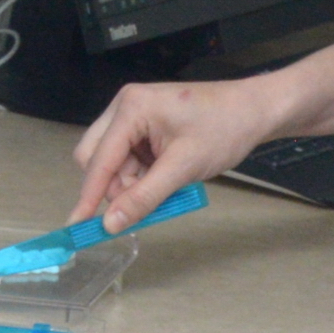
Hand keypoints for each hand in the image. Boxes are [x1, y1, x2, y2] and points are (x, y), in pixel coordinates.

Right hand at [67, 79, 285, 231]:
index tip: (77, 225)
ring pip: (113, 162)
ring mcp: (135, 115)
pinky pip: (129, 159)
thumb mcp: (184, 168)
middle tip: (142, 203)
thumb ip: (144, 197)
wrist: (256, 110)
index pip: (98, 159)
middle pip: (97, 158)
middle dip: (114, 186)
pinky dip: (142, 176)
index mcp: (131, 108)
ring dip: (131, 183)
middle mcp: (125, 107)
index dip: (89, 195)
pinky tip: (167, 179)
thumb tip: (110, 224)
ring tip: (168, 187)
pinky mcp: (146, 126)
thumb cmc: (225, 129)